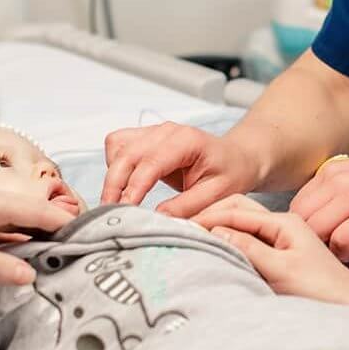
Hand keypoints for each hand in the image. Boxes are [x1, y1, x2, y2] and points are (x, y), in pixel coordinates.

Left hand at [0, 186, 74, 286]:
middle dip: (55, 228)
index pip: (39, 210)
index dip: (65, 222)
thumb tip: (30, 275)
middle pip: (30, 214)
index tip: (91, 235)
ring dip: (34, 236)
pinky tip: (20, 255)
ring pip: (13, 223)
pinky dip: (13, 241)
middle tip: (81, 248)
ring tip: (57, 254)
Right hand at [101, 123, 261, 217]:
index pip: (151, 162)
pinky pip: (118, 146)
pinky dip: (114, 166)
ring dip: (112, 174)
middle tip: (112, 213)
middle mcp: (166, 131)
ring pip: (117, 147)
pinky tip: (123, 187)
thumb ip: (188, 206)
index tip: (126, 210)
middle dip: (114, 184)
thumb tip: (158, 218)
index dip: (134, 187)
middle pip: (126, 153)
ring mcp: (154, 131)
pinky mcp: (146, 137)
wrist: (237, 157)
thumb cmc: (231, 172)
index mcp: (186, 141)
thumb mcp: (218, 194)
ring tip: (116, 202)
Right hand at [194, 207, 348, 304]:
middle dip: (209, 215)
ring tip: (194, 236)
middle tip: (180, 227)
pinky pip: (249, 239)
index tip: (178, 223)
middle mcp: (282, 225)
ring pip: (241, 223)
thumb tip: (215, 231)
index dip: (205, 216)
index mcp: (284, 222)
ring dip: (219, 227)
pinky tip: (216, 249)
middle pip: (236, 208)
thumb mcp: (281, 270)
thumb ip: (249, 248)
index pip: (235, 210)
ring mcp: (281, 238)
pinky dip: (229, 240)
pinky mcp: (280, 254)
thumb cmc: (323, 291)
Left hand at [292, 152, 348, 259]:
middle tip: (324, 254)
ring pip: (316, 231)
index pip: (297, 206)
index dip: (302, 230)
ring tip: (338, 256)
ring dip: (324, 250)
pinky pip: (340, 241)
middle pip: (301, 220)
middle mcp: (338, 181)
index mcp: (332, 172)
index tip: (315, 242)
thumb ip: (336, 192)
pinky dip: (343, 254)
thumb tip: (317, 217)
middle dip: (309, 242)